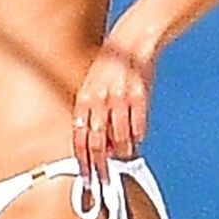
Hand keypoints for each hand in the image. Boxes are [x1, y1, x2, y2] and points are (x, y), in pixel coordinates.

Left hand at [71, 36, 154, 181]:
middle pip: (96, 142)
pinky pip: (138, 122)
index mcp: (84, 98)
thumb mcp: (93, 86)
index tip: (85, 176)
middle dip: (100, 165)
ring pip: (119, 136)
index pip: (79, 136)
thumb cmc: (111, 66)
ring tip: (125, 157)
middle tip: (104, 180)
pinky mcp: (139, 93)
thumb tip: (97, 144)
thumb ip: (92, 113)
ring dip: (122, 151)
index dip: (81, 159)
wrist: (133, 38)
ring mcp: (119, 97)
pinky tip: (138, 138)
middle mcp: (99, 99)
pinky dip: (138, 134)